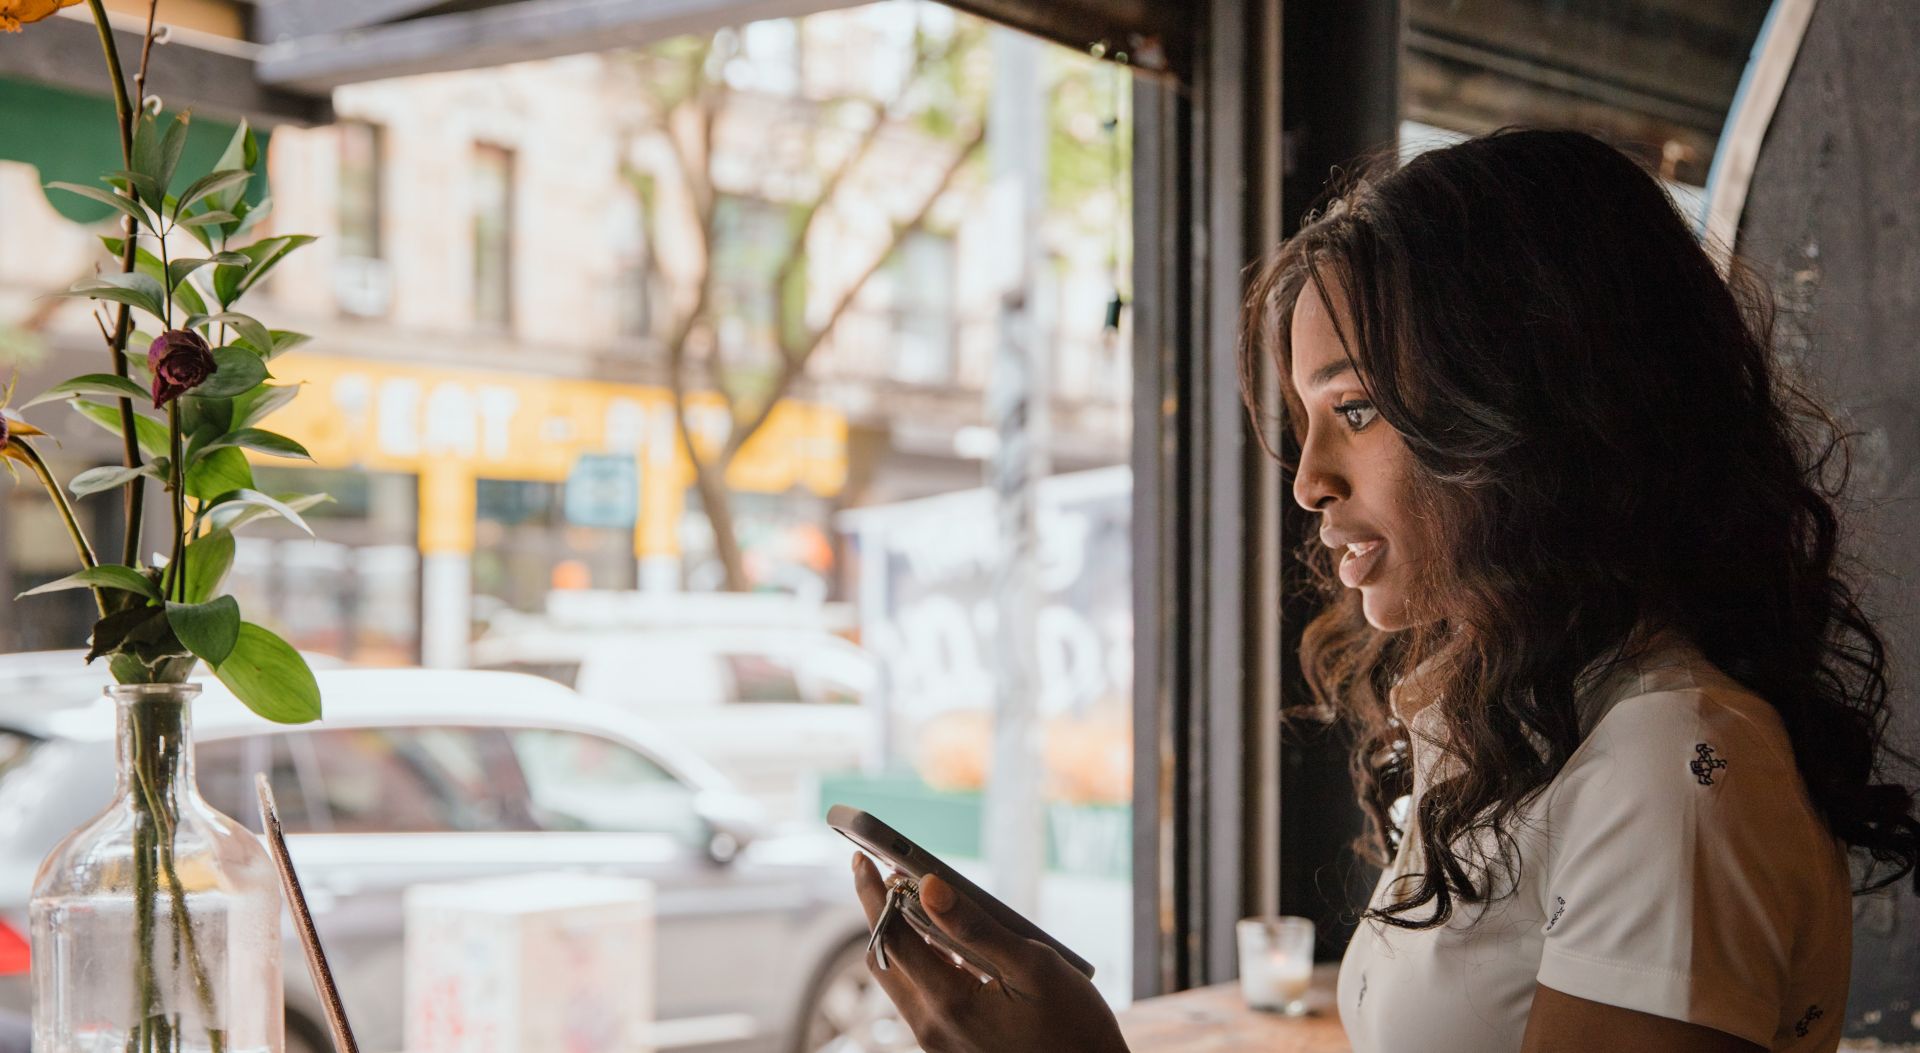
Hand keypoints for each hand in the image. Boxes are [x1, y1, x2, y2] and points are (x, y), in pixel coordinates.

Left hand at [852, 853, 1130, 1052]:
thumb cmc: (1074, 1026)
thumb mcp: (1033, 967)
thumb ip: (975, 927)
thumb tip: (929, 886)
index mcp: (949, 1004)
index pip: (891, 939)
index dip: (874, 896)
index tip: (862, 860)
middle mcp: (932, 1028)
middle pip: (884, 961)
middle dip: (878, 914)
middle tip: (884, 874)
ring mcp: (938, 1042)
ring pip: (900, 980)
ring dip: (901, 938)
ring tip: (915, 899)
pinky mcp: (950, 1046)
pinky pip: (921, 997)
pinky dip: (922, 962)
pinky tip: (945, 941)